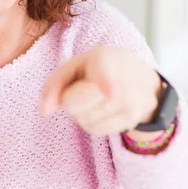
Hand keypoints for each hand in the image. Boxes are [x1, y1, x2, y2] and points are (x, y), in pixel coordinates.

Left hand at [40, 45, 161, 135]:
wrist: (143, 80)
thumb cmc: (103, 67)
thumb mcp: (78, 64)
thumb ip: (56, 83)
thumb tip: (44, 111)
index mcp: (106, 59)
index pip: (103, 78)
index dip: (105, 84)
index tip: (110, 92)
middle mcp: (121, 83)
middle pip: (74, 104)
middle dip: (71, 99)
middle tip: (85, 86)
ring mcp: (128, 104)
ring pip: (83, 119)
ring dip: (81, 111)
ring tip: (96, 96)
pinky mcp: (130, 121)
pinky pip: (94, 129)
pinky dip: (92, 121)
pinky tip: (103, 108)